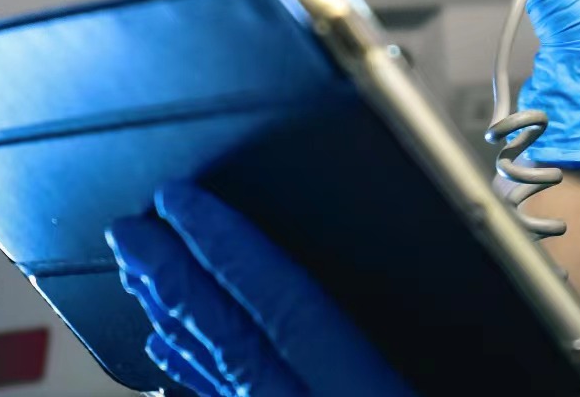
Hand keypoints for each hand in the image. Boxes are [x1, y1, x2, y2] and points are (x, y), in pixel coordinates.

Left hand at [106, 180, 416, 396]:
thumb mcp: (450, 375)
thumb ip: (438, 320)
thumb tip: (442, 264)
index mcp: (357, 390)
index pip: (280, 301)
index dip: (229, 244)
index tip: (185, 202)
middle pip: (228, 335)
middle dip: (174, 275)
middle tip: (128, 230)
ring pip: (215, 371)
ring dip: (173, 316)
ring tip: (137, 274)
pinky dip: (188, 370)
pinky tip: (166, 347)